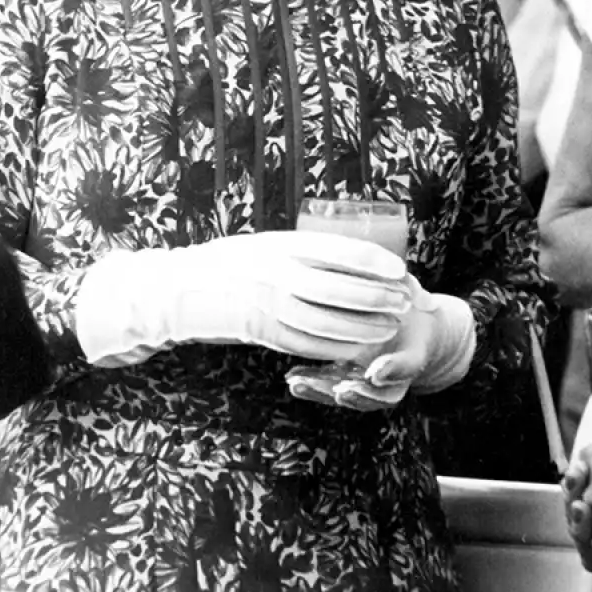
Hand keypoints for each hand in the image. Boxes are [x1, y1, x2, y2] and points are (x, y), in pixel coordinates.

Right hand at [75, 231, 410, 366]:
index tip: (399, 269)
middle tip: (405, 301)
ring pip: (327, 321)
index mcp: (280, 245)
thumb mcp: (267, 243)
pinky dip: (339, 346)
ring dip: (364, 326)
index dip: (373, 263)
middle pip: (338, 289)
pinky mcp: (265, 333)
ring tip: (390, 326)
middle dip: (376, 297)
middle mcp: (276, 275)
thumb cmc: (233, 261)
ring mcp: (270, 307)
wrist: (186, 288)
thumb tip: (348, 256)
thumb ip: (302, 251)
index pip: (336, 252)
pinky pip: (309, 343)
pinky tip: (360, 347)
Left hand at [285, 274, 474, 411]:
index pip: (407, 366)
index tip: (374, 372)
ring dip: (325, 393)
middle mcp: (392, 375)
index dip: (393, 370)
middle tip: (340, 391)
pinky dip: (313, 385)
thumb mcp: (414, 293)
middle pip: (378, 396)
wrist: (410, 324)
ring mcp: (369, 380)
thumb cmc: (409, 303)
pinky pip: (332, 386)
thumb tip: (400, 273)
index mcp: (413, 354)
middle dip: (359, 396)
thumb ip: (409, 289)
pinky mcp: (350, 377)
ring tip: (300, 384)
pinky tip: (293, 378)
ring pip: (352, 396)